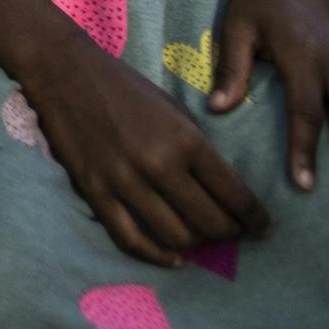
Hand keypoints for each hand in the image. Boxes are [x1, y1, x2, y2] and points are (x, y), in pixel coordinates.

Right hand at [24, 29, 272, 265]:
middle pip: (210, 222)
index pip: (235, 195)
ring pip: (176, 236)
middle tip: (232, 232)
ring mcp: (124, 181)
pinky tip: (172, 258)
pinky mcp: (95, 191)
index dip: (256, 219)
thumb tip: (221, 189)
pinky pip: (131, 238)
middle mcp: (159, 164)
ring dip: (196, 243)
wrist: (64, 70)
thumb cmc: (124, 86)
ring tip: (200, 238)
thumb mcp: (174, 109)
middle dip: (229, 233)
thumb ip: (198, 148)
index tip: (263, 229)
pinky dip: (156, 256)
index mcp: (185, 140)